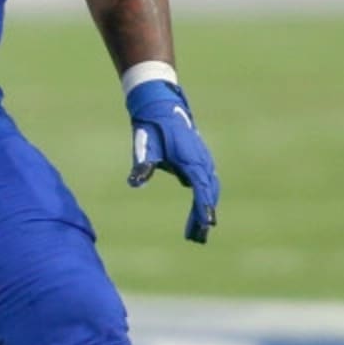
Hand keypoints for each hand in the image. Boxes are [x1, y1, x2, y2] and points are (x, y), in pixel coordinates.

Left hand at [125, 80, 219, 243]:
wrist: (161, 106)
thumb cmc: (152, 128)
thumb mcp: (145, 146)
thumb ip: (143, 165)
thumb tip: (134, 182)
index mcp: (192, 161)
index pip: (201, 190)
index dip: (204, 209)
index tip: (207, 226)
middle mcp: (202, 162)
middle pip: (208, 194)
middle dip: (204, 216)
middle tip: (197, 238)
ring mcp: (204, 160)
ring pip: (209, 189)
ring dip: (205, 209)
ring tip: (197, 231)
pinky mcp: (200, 159)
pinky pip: (206, 183)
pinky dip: (204, 198)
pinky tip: (199, 210)